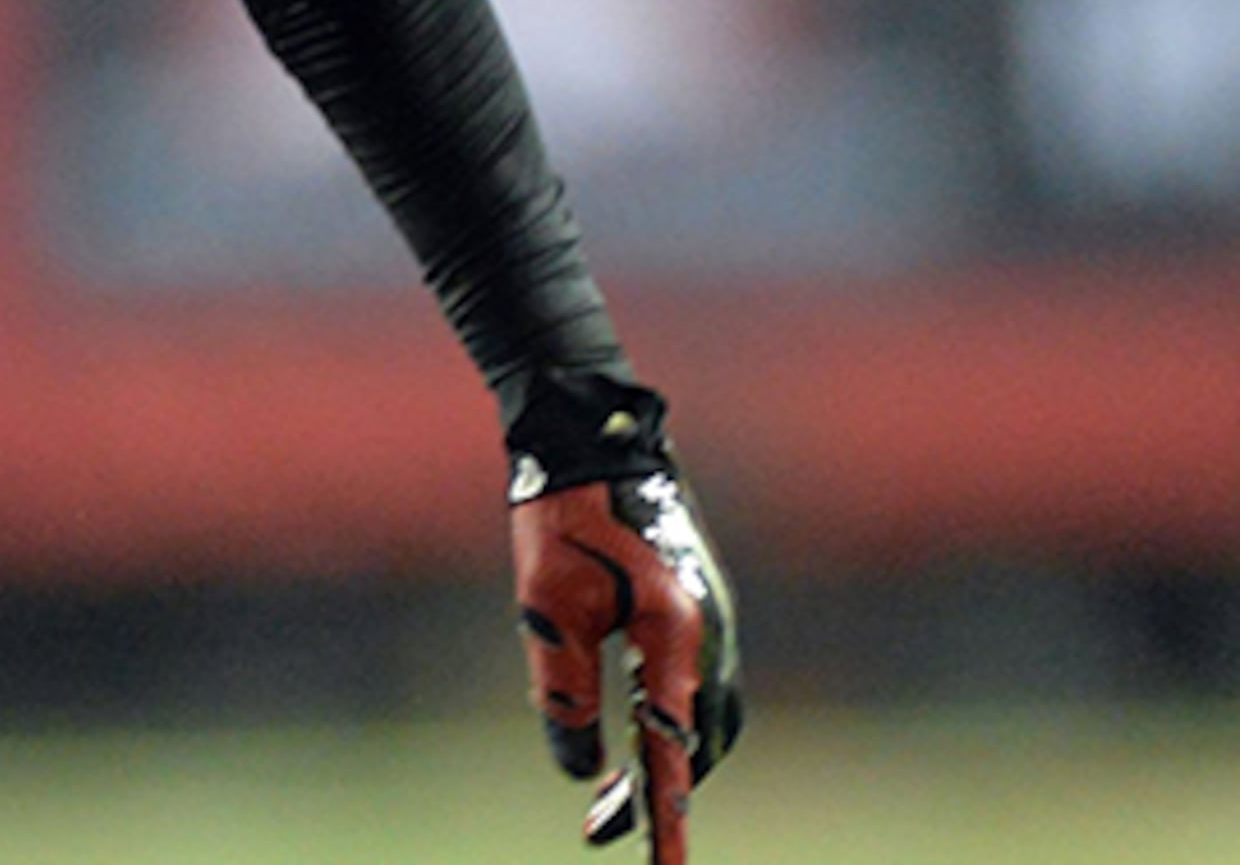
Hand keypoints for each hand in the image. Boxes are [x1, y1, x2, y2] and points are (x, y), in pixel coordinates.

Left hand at [507, 384, 745, 859]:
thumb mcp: (547, 606)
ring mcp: (713, 621)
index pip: (676, 752)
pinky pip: (696, 688)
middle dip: (660, 796)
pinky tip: (632, 731)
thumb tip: (578, 773)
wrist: (594, 435)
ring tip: (610, 802)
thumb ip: (565, 691)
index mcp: (680, 636)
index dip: (668, 821)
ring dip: (666, 762)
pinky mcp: (699, 609)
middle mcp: (713, 635)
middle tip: (601, 832)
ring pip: (705, 721)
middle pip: (701, 746)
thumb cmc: (564, 515)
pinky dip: (670, 724)